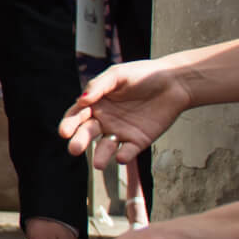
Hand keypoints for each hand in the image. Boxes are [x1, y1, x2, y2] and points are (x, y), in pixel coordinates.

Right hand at [60, 58, 190, 166]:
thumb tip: (81, 100)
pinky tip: (122, 156)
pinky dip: (124, 156)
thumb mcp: (118, 74)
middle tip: (74, 149)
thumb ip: (98, 86)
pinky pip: (128, 151)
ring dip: (101, 156)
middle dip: (80, 141)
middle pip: (87, 133)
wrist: (173, 83)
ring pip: (105, 147)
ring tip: (99, 163)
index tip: (64, 131)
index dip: (69, 123)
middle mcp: (104, 120)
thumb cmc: (143, 75)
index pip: (77, 115)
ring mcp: (120, 132)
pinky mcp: (137, 142)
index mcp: (96, 104)